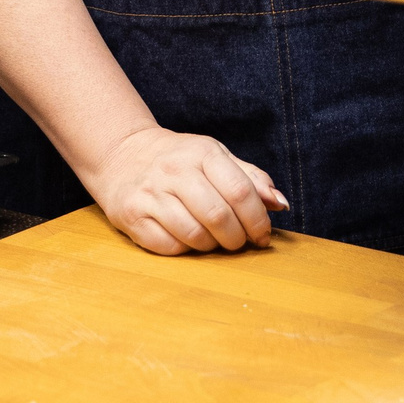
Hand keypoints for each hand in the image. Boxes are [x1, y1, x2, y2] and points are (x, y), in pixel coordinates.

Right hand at [85, 126, 288, 255]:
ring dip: (212, 246)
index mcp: (202, 152)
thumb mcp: (216, 157)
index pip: (241, 192)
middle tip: (239, 242)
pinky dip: (186, 250)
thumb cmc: (179, 159)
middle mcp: (174, 170)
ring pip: (195, 235)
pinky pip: (170, 246)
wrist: (122, 154)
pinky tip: (187, 238)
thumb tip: (281, 204)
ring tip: (213, 240)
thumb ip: (251, 178)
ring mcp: (151, 193)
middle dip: (237, 239)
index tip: (263, 234)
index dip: (258, 220)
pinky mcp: (132, 216)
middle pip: (219, 217)